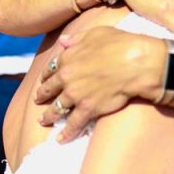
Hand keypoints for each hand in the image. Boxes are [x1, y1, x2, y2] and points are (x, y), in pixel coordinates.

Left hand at [34, 26, 163, 141]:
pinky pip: (73, 124)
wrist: (135, 62)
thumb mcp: (95, 33)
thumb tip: (63, 41)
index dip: (47, 76)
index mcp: (68, 58)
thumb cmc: (120, 44)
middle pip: (49, 89)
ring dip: (48, 116)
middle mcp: (67, 77)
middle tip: (38, 100)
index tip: (44, 80)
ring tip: (43, 121)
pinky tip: (60, 139)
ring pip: (57, 108)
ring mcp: (76, 95)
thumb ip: (76, 39)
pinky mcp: (88, 109)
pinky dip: (66, 133)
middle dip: (42, 96)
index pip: (51, 69)